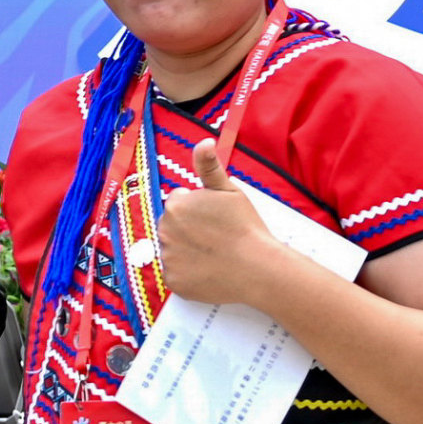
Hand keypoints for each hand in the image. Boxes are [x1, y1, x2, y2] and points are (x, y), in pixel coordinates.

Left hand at [155, 115, 288, 308]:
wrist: (258, 268)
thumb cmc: (245, 227)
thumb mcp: (229, 190)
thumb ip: (209, 166)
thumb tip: (203, 142)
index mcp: (175, 204)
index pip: (179, 203)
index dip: (199, 210)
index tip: (215, 219)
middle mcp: (164, 229)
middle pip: (173, 226)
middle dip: (190, 229)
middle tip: (216, 238)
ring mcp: (167, 257)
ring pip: (174, 250)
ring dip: (188, 251)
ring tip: (214, 254)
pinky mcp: (173, 281)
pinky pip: (176, 274)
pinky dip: (188, 274)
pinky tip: (208, 271)